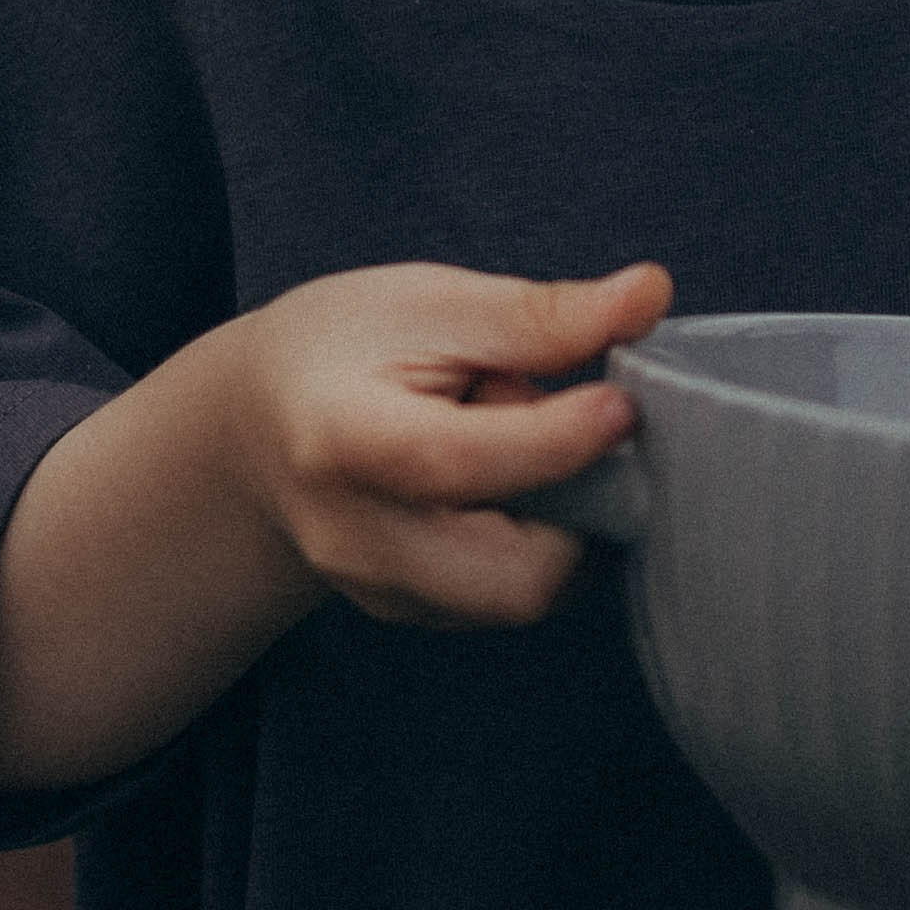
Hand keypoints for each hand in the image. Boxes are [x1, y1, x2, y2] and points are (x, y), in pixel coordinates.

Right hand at [231, 256, 671, 630]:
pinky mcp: (411, 616)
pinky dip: (541, 543)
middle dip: (579, 506)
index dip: (558, 439)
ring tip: (517, 443)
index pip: (460, 463)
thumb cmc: (343, 348)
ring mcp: (380, 593)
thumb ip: (538, 313)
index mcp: (342, 440)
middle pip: (511, 576)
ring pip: (525, 595)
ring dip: (562, 522)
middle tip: (572, 422)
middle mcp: (355, 539)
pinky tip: (506, 481)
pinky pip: (511, 599)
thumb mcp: (428, 301)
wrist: (257, 430)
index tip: (625, 402)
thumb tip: (652, 294)